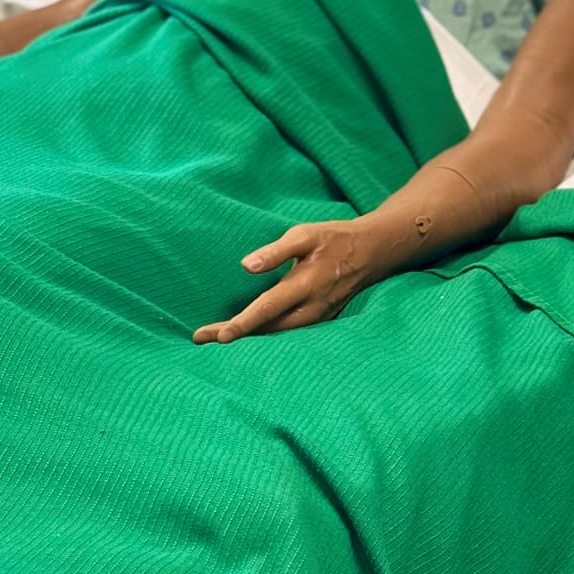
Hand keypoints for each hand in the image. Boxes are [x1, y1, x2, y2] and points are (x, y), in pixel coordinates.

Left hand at [193, 217, 386, 343]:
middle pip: (267, 330)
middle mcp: (311, 308)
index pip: (266, 309)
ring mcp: (317, 318)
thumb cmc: (334, 238)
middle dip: (234, 335)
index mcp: (305, 285)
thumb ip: (275, 251)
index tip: (216, 336)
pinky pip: (289, 333)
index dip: (241, 324)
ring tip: (217, 339)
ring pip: (278, 336)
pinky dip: (267, 336)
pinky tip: (250, 336)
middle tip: (200, 338)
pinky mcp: (320, 320)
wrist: (373, 251)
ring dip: (249, 339)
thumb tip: (246, 266)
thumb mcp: (305, 234)